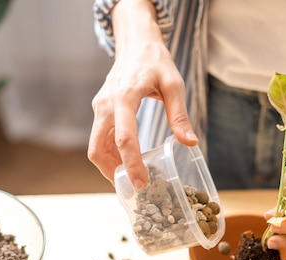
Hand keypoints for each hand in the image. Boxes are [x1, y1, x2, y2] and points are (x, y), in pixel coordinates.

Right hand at [88, 0, 197, 188]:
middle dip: (112, 172)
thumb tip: (190, 142)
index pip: (124, 137)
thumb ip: (179, 114)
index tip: (141, 183)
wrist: (135, 43)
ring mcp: (100, 108)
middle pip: (97, 148)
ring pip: (95, 146)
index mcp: (124, 97)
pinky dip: (110, 155)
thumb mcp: (174, 84)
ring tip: (132, 179)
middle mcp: (106, 105)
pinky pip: (100, 139)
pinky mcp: (101, 111)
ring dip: (110, 166)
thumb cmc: (156, 61)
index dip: (131, 164)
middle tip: (134, 189)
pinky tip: (128, 164)